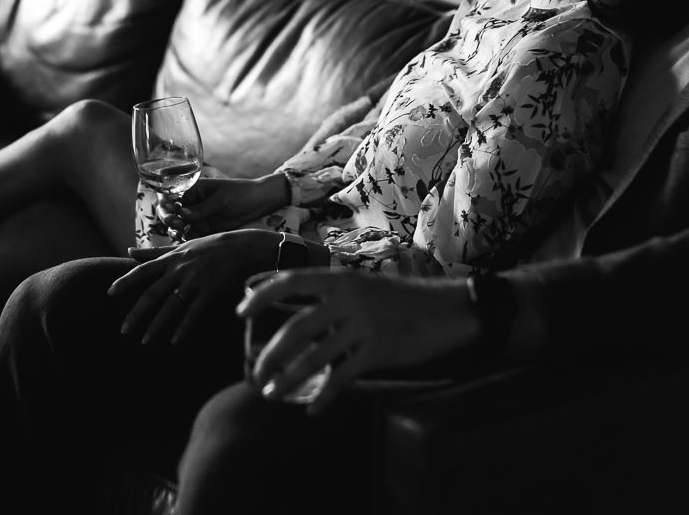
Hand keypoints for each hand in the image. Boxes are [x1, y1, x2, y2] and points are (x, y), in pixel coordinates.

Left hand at [108, 230, 278, 345]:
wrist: (242, 248)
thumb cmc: (210, 247)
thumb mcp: (181, 246)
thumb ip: (155, 252)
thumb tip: (129, 252)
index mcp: (171, 258)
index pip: (142, 270)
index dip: (125, 282)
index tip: (109, 294)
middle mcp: (179, 270)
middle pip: (152, 294)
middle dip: (136, 313)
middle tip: (124, 330)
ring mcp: (194, 282)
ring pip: (170, 307)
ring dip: (156, 326)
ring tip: (145, 341)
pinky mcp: (209, 292)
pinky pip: (193, 314)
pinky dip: (183, 328)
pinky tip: (174, 341)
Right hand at [163, 174, 287, 237]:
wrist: (259, 203)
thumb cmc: (240, 193)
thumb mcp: (220, 199)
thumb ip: (202, 208)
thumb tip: (182, 213)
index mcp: (193, 190)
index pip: (171, 195)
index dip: (166, 203)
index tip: (171, 210)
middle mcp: (191, 204)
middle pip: (171, 212)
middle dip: (169, 218)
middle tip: (177, 223)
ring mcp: (197, 218)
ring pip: (178, 226)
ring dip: (176, 230)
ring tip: (182, 233)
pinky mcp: (204, 230)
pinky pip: (191, 236)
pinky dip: (187, 239)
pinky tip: (188, 240)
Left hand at [237, 270, 477, 414]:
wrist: (448, 310)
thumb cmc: (402, 300)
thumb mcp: (365, 287)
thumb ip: (334, 297)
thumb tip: (295, 315)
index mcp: (341, 279)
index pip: (290, 281)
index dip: (261, 296)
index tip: (240, 313)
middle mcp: (348, 299)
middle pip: (295, 328)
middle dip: (270, 355)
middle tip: (256, 374)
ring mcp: (363, 325)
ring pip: (314, 357)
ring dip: (288, 379)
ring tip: (272, 394)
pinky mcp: (379, 350)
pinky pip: (342, 377)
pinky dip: (324, 396)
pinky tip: (312, 409)